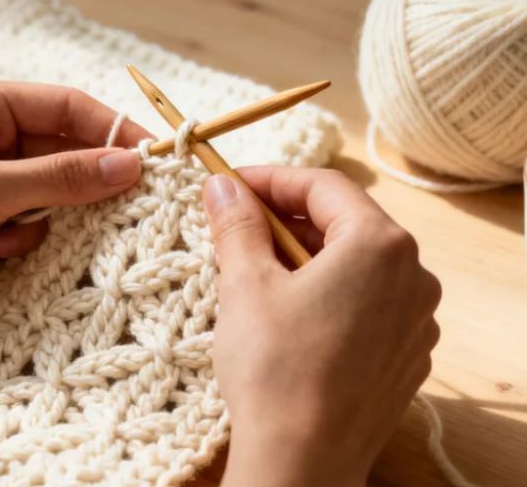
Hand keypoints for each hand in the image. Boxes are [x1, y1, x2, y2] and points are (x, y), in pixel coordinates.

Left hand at [0, 79, 148, 387]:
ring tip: (18, 233)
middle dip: (85, 178)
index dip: (113, 130)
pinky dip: (24, 239)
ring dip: (48, 215)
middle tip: (125, 204)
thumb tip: (130, 166)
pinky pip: (29, 223)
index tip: (154, 159)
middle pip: (62, 149)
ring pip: (50, 191)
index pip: (66, 106)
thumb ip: (62, 177)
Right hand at [203, 167, 440, 486]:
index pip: (322, 186)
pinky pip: (366, 304)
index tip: (229, 185)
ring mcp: (416, 321)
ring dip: (305, 258)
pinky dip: (328, 294)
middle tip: (234, 228)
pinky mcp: (405, 356)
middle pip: (343, 223)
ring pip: (355, 265)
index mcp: (379, 245)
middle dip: (285, 220)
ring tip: (254, 272)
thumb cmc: (275, 368)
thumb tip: (221, 185)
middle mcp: (413, 277)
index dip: (270, 179)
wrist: (303, 460)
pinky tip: (288, 315)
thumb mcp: (245, 283)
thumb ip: (236, 224)